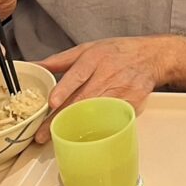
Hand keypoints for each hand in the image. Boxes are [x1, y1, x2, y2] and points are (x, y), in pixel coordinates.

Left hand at [34, 37, 171, 142]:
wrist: (152, 56)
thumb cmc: (118, 52)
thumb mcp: (88, 48)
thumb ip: (59, 60)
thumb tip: (33, 66)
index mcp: (95, 58)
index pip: (78, 74)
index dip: (65, 89)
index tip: (52, 102)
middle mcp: (108, 73)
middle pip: (82, 99)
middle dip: (61, 118)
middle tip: (43, 134)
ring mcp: (122, 89)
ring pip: (96, 111)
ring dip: (77, 125)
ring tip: (60, 137)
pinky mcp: (133, 102)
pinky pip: (113, 117)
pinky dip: (100, 126)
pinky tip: (87, 136)